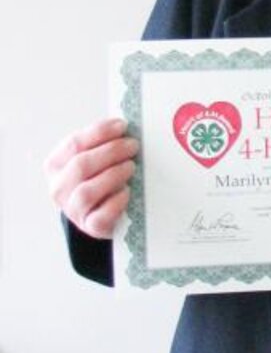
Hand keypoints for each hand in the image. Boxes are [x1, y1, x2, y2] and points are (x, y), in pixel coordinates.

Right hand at [44, 117, 138, 239]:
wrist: (96, 211)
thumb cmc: (97, 177)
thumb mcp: (94, 158)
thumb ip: (102, 143)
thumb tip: (126, 128)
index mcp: (56, 164)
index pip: (74, 144)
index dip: (99, 132)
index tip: (122, 125)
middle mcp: (59, 188)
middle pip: (81, 165)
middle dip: (110, 152)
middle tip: (132, 145)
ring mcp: (73, 209)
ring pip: (87, 192)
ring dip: (112, 175)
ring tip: (131, 166)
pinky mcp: (90, 227)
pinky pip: (100, 217)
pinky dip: (115, 203)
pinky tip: (127, 192)